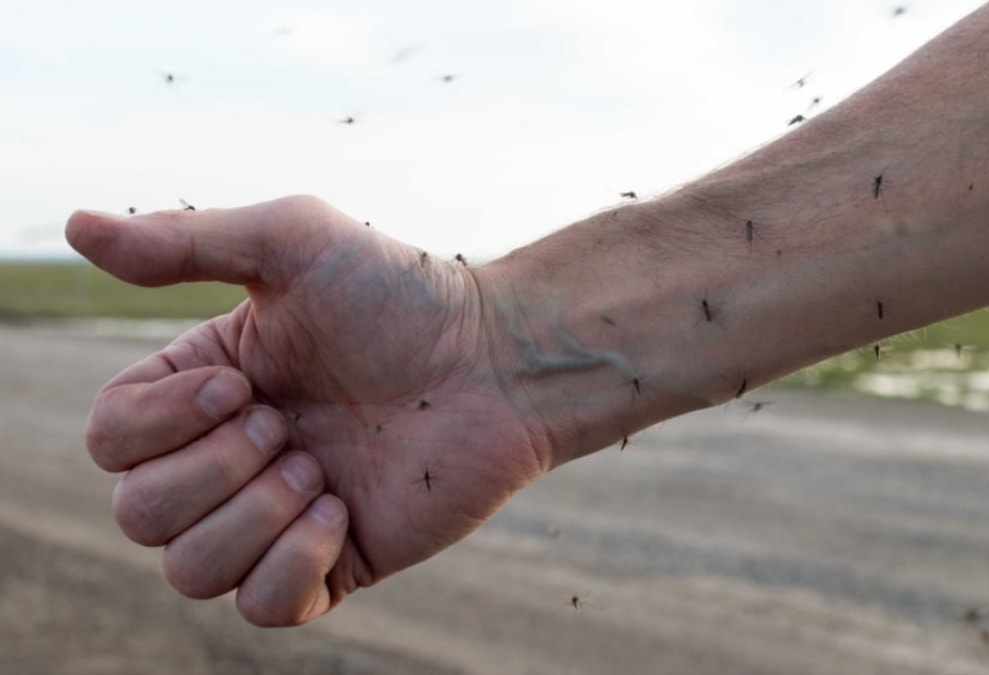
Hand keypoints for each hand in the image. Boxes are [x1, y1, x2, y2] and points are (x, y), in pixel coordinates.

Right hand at [66, 196, 547, 625]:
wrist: (498, 359)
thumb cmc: (401, 293)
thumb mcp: (291, 243)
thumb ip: (183, 241)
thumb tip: (69, 226)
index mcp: (205, 391)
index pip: (110, 439)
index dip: (159, 425)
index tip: (246, 385)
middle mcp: (230, 458)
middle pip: (137, 514)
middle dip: (214, 471)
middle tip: (291, 425)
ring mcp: (280, 516)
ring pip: (190, 571)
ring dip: (254, 517)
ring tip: (320, 467)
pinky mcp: (336, 564)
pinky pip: (264, 610)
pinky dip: (293, 567)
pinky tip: (343, 513)